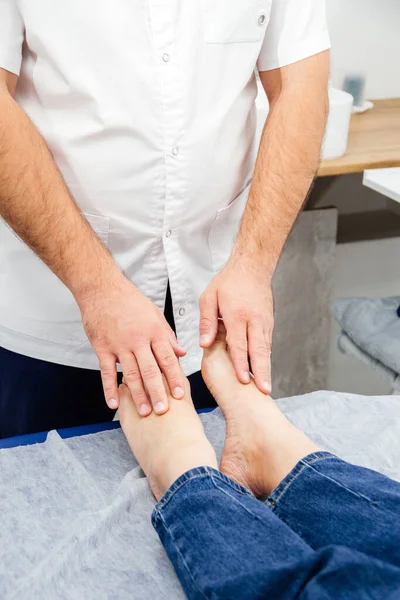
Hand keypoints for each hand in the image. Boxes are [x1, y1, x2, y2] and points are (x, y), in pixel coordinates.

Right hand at [78, 273, 185, 415]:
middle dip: (158, 392)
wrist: (102, 289)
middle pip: (150, 370)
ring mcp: (119, 344)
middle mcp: (138, 339)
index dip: (174, 377)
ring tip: (145, 412)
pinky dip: (110, 389)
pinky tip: (113, 404)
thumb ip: (168, 336)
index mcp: (154, 331)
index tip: (180, 394)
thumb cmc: (130, 300)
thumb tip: (182, 353)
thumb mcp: (155, 314)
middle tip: (164, 411)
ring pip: (131, 374)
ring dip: (138, 395)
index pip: (167, 358)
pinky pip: (106, 372)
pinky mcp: (102, 347)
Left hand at [199, 258, 273, 393]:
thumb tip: (204, 344)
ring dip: (267, 368)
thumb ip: (207, 321)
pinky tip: (264, 371)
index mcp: (237, 314)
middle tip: (263, 390)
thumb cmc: (228, 282)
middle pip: (258, 350)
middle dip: (261, 371)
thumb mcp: (209, 297)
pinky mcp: (269, 322)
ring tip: (266, 387)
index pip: (239, 343)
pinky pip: (268, 343)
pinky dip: (267, 358)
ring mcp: (264, 321)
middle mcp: (254, 320)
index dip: (241, 363)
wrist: (252, 267)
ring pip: (266, 348)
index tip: (243, 379)